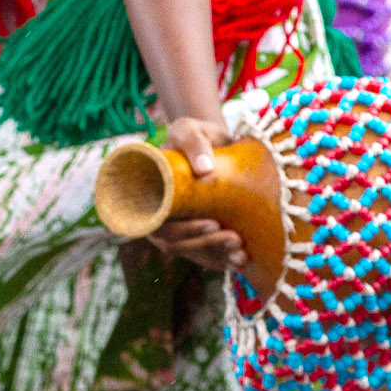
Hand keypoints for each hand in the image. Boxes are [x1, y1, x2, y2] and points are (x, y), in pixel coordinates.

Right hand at [145, 114, 243, 268]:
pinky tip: (241, 260)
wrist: (212, 143)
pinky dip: (221, 260)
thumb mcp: (190, 130)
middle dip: (206, 244)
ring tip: (240, 253)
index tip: (211, 223)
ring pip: (192, 253)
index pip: (160, 225)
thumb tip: (204, 169)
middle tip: (234, 238)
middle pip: (176, 244)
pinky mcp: (196, 235)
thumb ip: (194, 142)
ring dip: (215, 255)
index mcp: (150, 195)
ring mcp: (178, 228)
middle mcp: (160, 217)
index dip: (183, 231)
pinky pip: (204, 256)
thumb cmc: (195, 135)